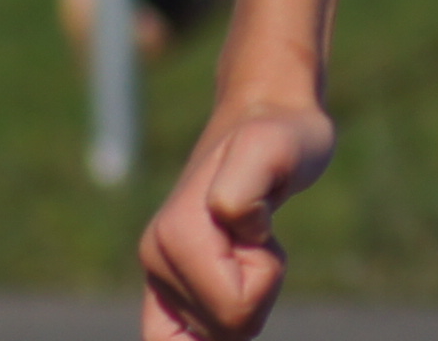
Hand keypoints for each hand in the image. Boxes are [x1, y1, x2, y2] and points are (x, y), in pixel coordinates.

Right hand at [139, 96, 333, 340]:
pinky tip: (223, 296)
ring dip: (246, 299)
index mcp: (175, 238)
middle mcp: (156, 260)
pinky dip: (212, 330)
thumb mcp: (274, 149)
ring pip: (216, 337)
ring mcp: (159, 275)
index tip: (261, 233)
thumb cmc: (281, 137)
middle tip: (257, 237)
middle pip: (225, 332)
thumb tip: (230, 220)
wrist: (266, 118)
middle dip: (256, 292)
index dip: (265, 278)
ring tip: (245, 248)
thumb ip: (247, 185)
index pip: (235, 312)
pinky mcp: (169, 286)